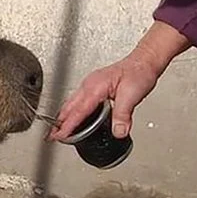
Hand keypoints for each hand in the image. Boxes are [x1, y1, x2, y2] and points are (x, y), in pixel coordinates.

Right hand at [47, 21, 190, 141]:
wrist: (145, 61)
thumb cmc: (139, 73)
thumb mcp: (132, 96)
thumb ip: (122, 115)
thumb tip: (118, 132)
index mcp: (95, 88)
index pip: (77, 111)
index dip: (67, 126)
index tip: (59, 136)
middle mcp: (89, 85)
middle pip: (68, 107)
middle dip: (59, 123)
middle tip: (52, 136)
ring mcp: (90, 84)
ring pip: (71, 103)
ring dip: (63, 117)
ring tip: (58, 129)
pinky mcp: (94, 85)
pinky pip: (77, 100)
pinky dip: (71, 110)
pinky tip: (73, 116)